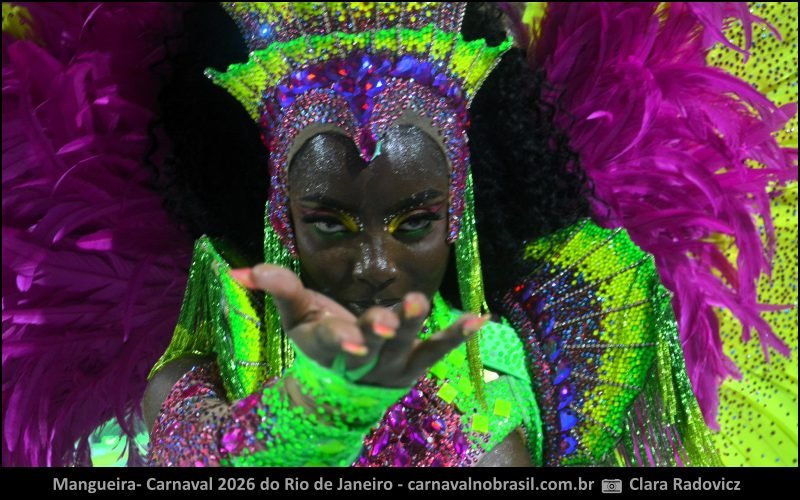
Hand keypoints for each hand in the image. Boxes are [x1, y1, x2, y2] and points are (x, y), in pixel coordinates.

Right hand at [229, 264, 487, 387]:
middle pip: (374, 345)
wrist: (342, 387)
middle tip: (390, 321)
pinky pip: (438, 350)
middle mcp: (364, 359)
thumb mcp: (296, 316)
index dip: (342, 341)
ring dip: (416, 327)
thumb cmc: (318, 339)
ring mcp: (393, 364)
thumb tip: (236, 269)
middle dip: (381, 332)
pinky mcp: (416, 363)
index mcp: (330, 346)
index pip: (334, 343)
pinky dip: (457, 336)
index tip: (352, 342)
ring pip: (406, 346)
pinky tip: (478, 319)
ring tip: (421, 302)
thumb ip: (276, 289)